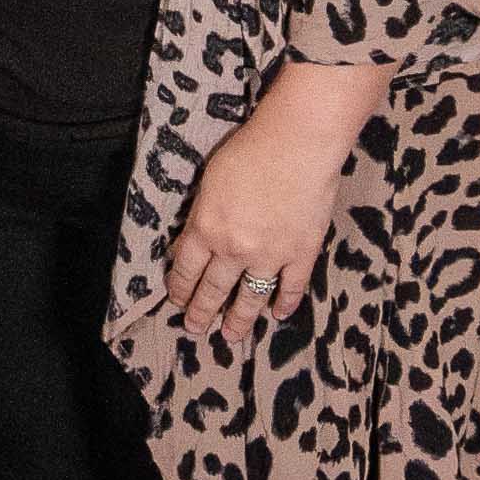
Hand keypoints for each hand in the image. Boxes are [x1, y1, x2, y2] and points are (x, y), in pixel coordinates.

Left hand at [155, 76, 371, 336]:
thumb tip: (190, 243)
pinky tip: (278, 314)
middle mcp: (234, 249)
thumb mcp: (210, 180)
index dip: (180, 289)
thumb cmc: (250, 150)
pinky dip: (285, 303)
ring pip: (250, 298)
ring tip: (231, 335)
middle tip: (196, 329)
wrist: (297, 144)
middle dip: (202, 312)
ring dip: (239, 320)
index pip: (186, 269)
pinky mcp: (302, 253)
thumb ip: (200, 214)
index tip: (177, 302)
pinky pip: (291, 288)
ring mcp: (270, 255)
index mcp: (206, 228)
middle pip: (214, 289)